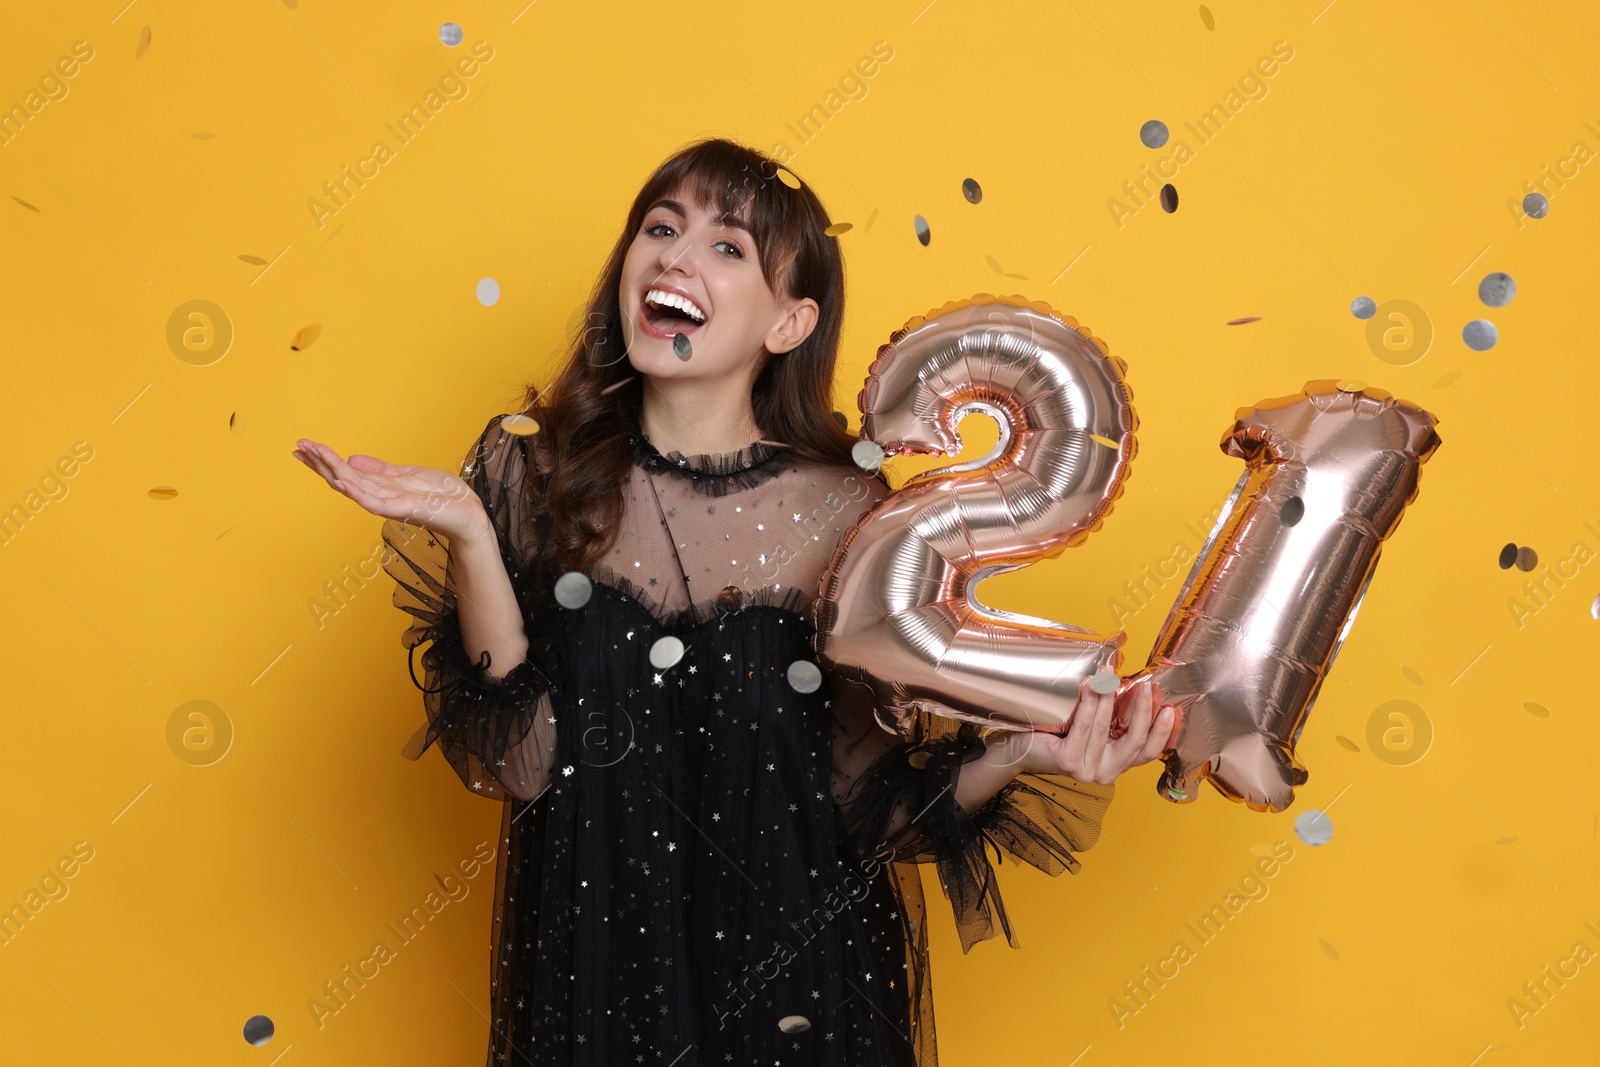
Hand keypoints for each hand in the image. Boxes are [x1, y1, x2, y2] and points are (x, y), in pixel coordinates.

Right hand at [291, 438, 488, 543]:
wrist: (469, 515)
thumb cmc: (444, 497)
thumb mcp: (409, 475)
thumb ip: (380, 470)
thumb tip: (352, 460)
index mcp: (381, 487)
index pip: (345, 472)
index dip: (324, 460)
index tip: (303, 446)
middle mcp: (380, 496)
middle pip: (342, 478)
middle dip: (320, 463)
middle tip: (298, 446)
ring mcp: (390, 505)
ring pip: (354, 487)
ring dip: (332, 471)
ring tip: (313, 454)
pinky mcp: (405, 510)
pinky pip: (376, 502)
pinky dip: (358, 492)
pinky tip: (342, 480)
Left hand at [1016, 674, 1177, 784]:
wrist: (1021, 746)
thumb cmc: (1058, 732)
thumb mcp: (1095, 726)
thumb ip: (1115, 715)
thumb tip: (1136, 684)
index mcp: (1116, 764)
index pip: (1147, 752)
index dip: (1161, 732)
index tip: (1170, 708)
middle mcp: (1104, 772)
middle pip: (1134, 743)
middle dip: (1143, 712)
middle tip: (1146, 687)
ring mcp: (1086, 770)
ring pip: (1106, 729)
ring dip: (1110, 698)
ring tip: (1110, 675)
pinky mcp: (1068, 761)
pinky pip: (1084, 728)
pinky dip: (1089, 704)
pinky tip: (1091, 686)